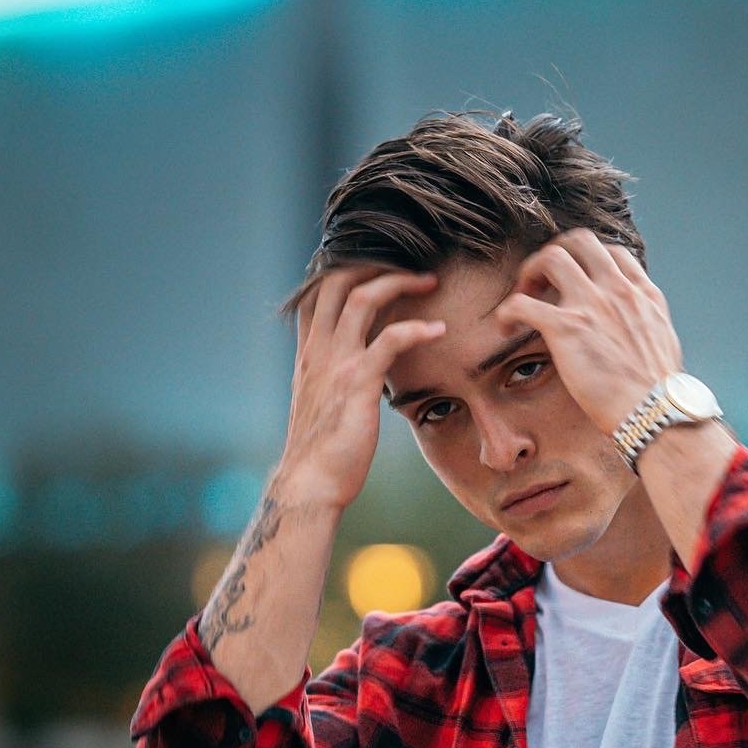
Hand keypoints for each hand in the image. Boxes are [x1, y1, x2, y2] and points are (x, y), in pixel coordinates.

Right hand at [277, 264, 444, 507]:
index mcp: (308, 355)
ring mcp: (337, 363)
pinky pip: (391, 339)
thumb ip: (332, 382)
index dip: (342, 269)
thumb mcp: (321, 407)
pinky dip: (418, 328)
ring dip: (399, 282)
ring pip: (363, 298)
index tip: (374, 264)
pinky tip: (438, 329)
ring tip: (429, 281)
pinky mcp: (359, 381)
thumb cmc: (321, 453)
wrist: (310, 483)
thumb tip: (356, 377)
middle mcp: (318, 350)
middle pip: (338, 280)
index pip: (316, 294)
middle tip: (410, 266)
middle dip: (375, 263)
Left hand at [494, 230, 683, 436]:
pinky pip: (522, 303)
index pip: (612, 253)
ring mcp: (591, 304)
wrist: (655, 413)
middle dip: (556, 254)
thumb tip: (635, 332)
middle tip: (543, 281)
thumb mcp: (664, 344)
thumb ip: (645, 326)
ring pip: (551, 257)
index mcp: (642, 294)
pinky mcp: (565, 327)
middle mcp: (616, 290)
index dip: (588, 261)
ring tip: (523, 296)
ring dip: (530, 271)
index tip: (576, 280)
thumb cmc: (659, 395)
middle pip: (580, 241)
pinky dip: (507, 311)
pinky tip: (505, 327)